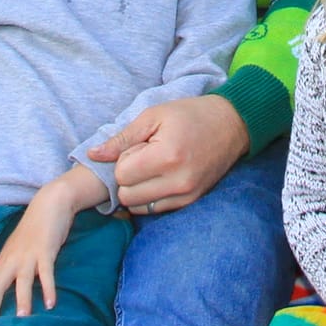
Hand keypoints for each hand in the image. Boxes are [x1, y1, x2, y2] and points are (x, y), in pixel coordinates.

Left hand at [0, 167, 104, 322]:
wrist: (48, 204)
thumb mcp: (14, 251)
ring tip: (22, 319)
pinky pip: (46, 272)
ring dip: (22, 300)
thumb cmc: (32, 231)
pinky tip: (51, 304)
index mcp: (2, 262)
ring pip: (21, 281)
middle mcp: (11, 261)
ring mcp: (28, 256)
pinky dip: (48, 287)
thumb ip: (6, 269)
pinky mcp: (45, 251)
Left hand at [89, 94, 247, 215]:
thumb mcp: (152, 116)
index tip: (139, 147)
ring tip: (154, 168)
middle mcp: (178, 181)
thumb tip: (92, 155)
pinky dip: (151, 197)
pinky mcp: (191, 201)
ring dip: (138, 190)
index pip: (122, 175)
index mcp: (167, 156)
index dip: (124, 160)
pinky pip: (156, 210)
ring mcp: (187, 195)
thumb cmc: (189, 115)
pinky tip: (162, 177)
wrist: (232, 124)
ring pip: (139, 207)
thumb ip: (121, 138)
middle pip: (127, 196)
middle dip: (128, 178)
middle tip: (144, 158)